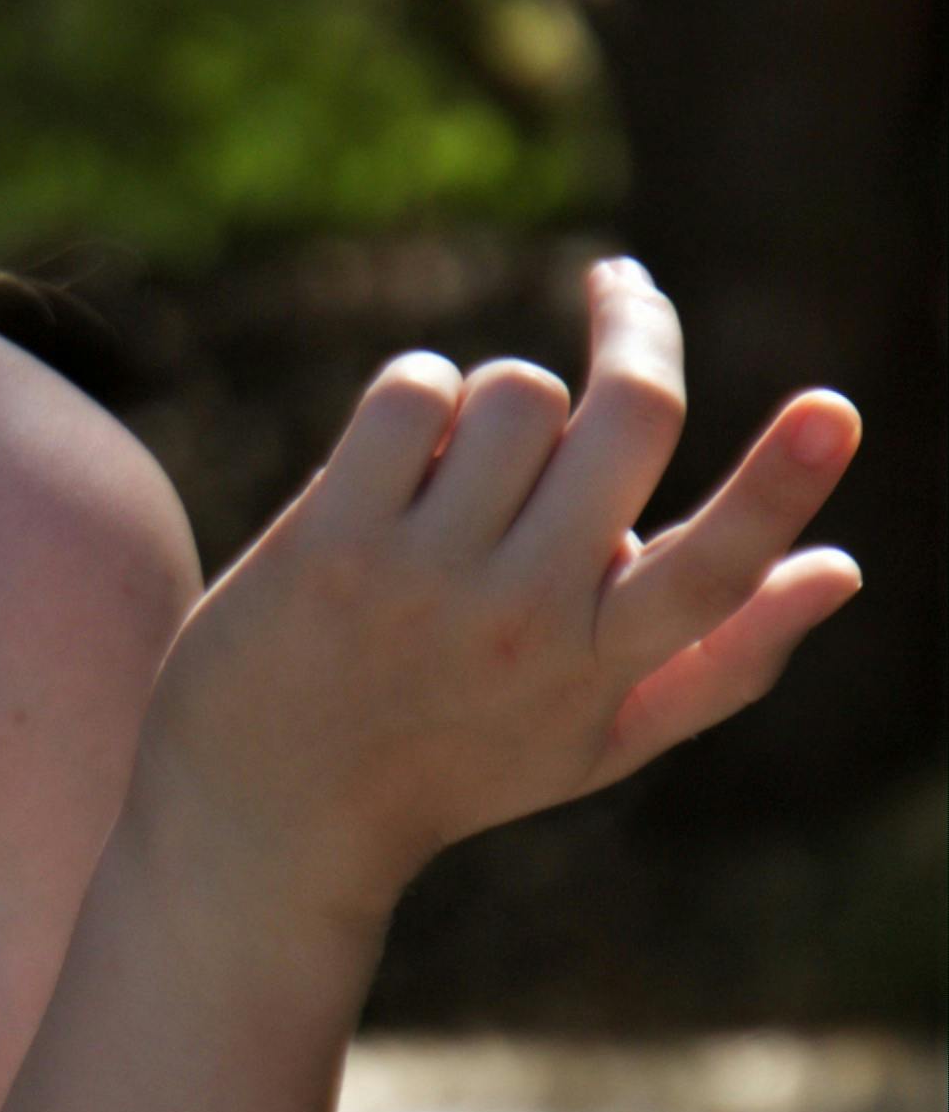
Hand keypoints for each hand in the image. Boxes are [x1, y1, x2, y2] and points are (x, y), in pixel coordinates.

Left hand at [144, 260, 860, 932]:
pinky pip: (413, 389)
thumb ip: (726, 658)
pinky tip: (393, 456)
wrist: (264, 823)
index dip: (780, 483)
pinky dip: (415, 395)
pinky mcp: (330, 544)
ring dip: (500, 402)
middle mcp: (523, 620)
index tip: (833, 410)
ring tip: (463, 468)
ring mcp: (423, 579)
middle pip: (628, 419)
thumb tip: (847, 568)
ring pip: (518, 390)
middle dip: (638, 327)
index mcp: (603, 666)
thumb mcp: (595, 741)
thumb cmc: (448, 769)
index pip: (715, 568)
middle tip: (622, 287)